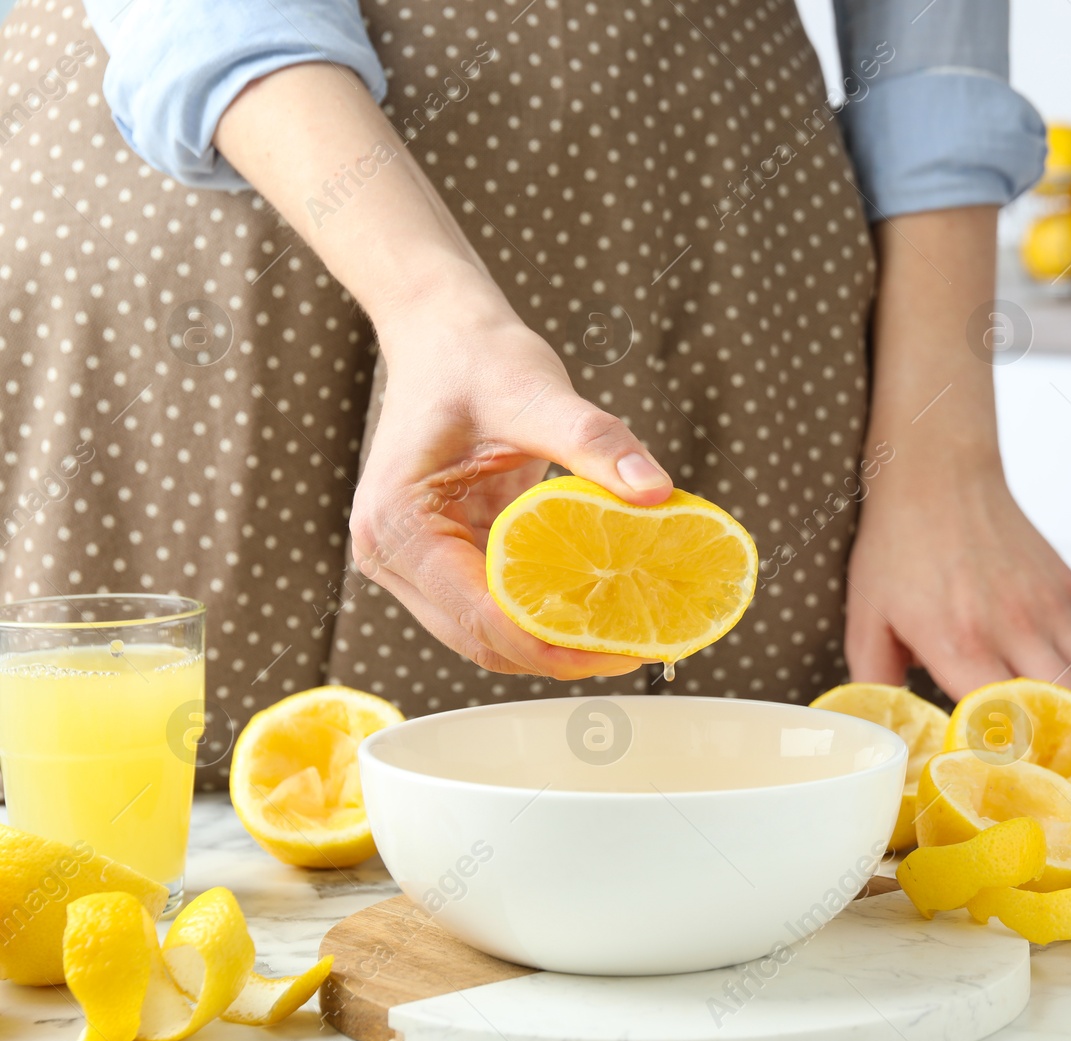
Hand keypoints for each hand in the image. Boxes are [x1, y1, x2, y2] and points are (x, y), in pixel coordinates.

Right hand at [212, 64, 674, 677]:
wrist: (441, 334)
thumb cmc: (476, 358)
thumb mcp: (537, 391)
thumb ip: (594, 442)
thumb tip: (657, 492)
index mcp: (400, 525)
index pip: (480, 618)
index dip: (553, 645)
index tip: (623, 649)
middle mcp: (390, 556)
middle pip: (481, 642)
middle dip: (559, 653)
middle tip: (639, 648)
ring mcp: (410, 564)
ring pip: (484, 636)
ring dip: (551, 642)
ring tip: (626, 635)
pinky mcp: (437, 559)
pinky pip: (491, 607)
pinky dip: (541, 615)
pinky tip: (594, 607)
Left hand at [843, 453, 1070, 762]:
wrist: (939, 473)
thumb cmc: (898, 547)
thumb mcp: (867, 617)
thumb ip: (875, 681)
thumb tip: (886, 736)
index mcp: (959, 639)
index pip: (1003, 720)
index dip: (1027, 769)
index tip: (1043, 812)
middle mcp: (1014, 627)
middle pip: (1068, 711)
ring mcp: (1051, 609)